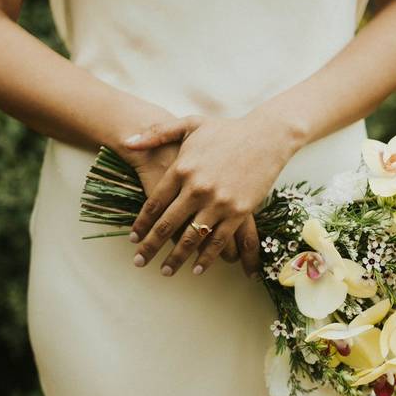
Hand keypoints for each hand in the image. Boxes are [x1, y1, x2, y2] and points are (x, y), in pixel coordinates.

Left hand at [121, 112, 302, 276]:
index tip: (133, 238)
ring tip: (165, 271)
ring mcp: (219, 202)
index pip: (154, 203)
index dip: (142, 224)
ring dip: (176, 258)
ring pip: (191, 238)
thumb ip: (157, 133)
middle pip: (167, 225)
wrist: (267, 135)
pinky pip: (219, 241)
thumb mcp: (189, 124)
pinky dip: (207, 258)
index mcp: (182, 168)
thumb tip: (128, 142)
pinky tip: (197, 269)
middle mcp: (197, 188)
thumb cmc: (227, 129)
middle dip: (150, 246)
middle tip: (139, 262)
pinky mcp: (239, 211)